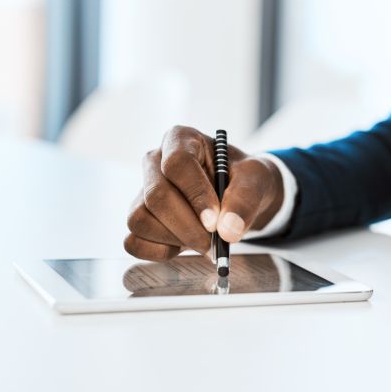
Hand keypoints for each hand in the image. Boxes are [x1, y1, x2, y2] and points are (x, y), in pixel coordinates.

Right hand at [124, 125, 284, 261]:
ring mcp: (143, 190)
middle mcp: (155, 162)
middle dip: (187, 226)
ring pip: (140, 219)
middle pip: (155, 195)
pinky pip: (134, 241)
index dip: (195, 195)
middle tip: (212, 243)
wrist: (238, 195)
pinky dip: (159, 251)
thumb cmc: (243, 179)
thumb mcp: (256, 180)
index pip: (177, 163)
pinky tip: (183, 246)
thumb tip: (227, 231)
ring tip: (202, 240)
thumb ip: (246, 200)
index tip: (215, 221)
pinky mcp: (140, 217)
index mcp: (181, 139)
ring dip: (174, 239)